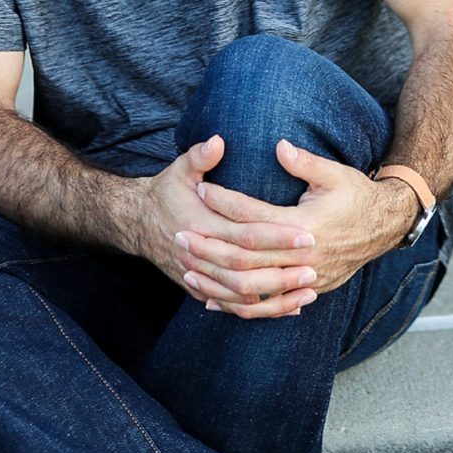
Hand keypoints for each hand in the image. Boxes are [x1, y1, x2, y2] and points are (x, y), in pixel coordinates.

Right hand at [137, 135, 320, 307]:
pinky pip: (233, 307)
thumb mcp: (180, 169)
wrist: (137, 222)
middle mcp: (199, 255)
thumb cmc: (166, 192)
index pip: (245, 234)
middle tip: (315, 266)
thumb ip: (200, 155)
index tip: (307, 232)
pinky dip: (261, 310)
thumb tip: (219, 141)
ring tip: (309, 291)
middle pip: (247, 270)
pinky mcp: (200, 289)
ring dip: (276, 297)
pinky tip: (288, 309)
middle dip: (282, 270)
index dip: (277, 235)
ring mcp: (198, 277)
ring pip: (241, 295)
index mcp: (199, 224)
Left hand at [177, 138, 416, 318]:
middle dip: (211, 246)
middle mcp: (305, 256)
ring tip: (187, 269)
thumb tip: (278, 146)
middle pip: (247, 256)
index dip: (226, 202)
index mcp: (307, 225)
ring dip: (218, 280)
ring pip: (254, 286)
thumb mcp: (334, 173)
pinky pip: (269, 305)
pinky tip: (214, 302)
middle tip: (179, 235)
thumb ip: (304, 162)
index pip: (255, 215)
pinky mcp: (310, 290)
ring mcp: (308, 278)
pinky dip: (240, 305)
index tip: (201, 188)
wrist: (386, 226)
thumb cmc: (356, 194)